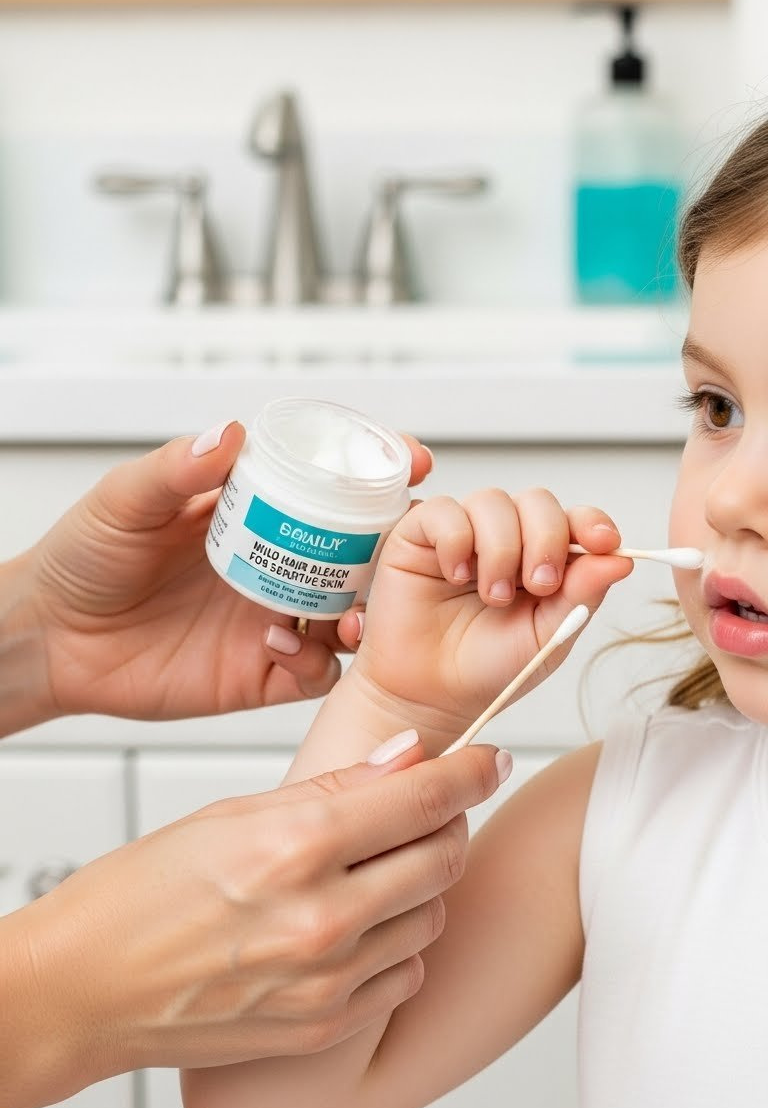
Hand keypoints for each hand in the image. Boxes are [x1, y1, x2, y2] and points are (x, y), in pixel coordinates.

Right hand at [0, 736, 502, 1107]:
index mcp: (294, 846)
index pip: (422, 798)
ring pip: (430, 916)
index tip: (489, 760)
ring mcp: (328, 981)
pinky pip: (404, 974)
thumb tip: (409, 756)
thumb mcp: (230, 814)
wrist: (86, 991)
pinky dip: (396, 943)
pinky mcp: (325, 1026)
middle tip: (430, 809)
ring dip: (421, 884)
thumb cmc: (140, 894)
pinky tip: (356, 926)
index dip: (471, 772)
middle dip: (450, 823)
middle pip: (444, 857)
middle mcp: (322, 917)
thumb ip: (332, 787)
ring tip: (374, 869)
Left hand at [13, 422, 431, 723]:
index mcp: (255, 512)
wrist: (53, 639)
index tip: (410, 459)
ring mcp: (274, 617)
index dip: (378, 471)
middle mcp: (276, 564)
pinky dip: (313, 660)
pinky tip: (279, 644)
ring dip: (366, 613)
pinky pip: (314, 672)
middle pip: (363, 552)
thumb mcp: (124, 501)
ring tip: (346, 614)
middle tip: (400, 546)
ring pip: (352, 615)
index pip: (333, 485)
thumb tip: (227, 434)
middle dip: (395, 549)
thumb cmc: (83, 559)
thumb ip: (175, 470)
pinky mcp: (261, 672)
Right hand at [348, 488, 633, 739]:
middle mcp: (506, 539)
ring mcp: (464, 533)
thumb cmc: (487, 669)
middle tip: (539, 585)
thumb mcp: (547, 637)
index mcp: (544, 560)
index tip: (604, 542)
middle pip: (537, 502)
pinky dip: (456, 541)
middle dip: (546, 539)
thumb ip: (581, 595)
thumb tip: (620, 560)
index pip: (574, 520)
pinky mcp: (420, 535)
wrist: (432, 696)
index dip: (591, 523)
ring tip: (493, 595)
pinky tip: (454, 575)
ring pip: (493, 501)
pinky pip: (444, 511)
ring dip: (501, 549)